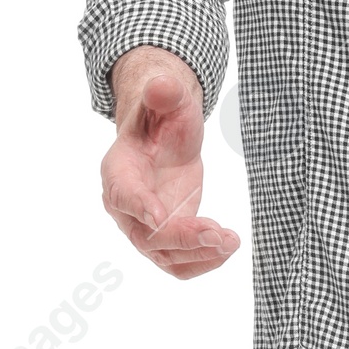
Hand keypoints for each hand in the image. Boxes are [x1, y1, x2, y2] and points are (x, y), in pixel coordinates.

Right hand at [101, 48, 240, 279]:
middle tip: (218, 233)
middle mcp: (126, 206)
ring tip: (230, 241)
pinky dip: (202, 261)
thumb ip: (163, 96)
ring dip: (197, 254)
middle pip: (146, 236)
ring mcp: (146, 226)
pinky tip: (227, 248)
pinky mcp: (168, 236)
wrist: (166, 137)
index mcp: (118, 171)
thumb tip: (163, 86)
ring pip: (164, 255)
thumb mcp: (166, 101)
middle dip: (182, 238)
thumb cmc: (161, 117)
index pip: (123, 194)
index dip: (139, 206)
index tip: (160, 217)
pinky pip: (179, 261)